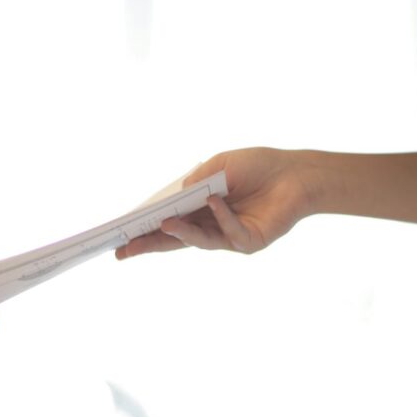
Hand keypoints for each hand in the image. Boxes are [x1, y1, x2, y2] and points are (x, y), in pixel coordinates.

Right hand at [115, 148, 317, 258]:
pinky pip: (230, 232)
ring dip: (180, 231)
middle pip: (175, 240)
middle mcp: (210, 227)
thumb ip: (197, 181)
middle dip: (149, 244)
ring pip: (199, 240)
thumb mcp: (220, 165)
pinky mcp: (250, 242)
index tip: (120, 237)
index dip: (145, 230)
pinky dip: (221, 216)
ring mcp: (229, 237)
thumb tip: (174, 197)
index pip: (167, 223)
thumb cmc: (257, 166)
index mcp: (199, 210)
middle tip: (124, 251)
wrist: (296, 173)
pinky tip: (214, 201)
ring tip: (163, 222)